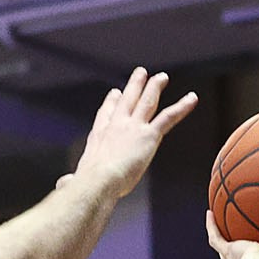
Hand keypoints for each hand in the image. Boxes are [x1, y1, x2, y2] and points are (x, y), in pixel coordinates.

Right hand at [69, 67, 198, 200]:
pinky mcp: (149, 135)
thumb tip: (65, 184)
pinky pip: (169, 117)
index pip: (105, 115)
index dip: (110, 103)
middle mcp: (116, 126)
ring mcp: (133, 127)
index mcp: (98, 137)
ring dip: (155, 87)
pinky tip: (193, 98)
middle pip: (127, 100)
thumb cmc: (86, 186)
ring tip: (162, 77)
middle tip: (141, 72)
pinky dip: (182, 107)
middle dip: (134, 86)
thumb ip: (70, 182)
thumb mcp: (76, 182)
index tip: (114, 93)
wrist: (99, 181)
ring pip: (147, 101)